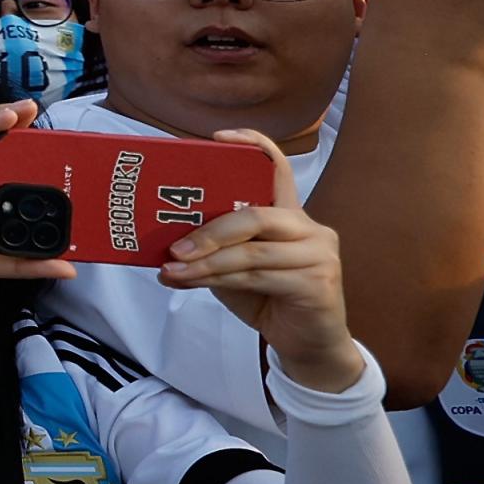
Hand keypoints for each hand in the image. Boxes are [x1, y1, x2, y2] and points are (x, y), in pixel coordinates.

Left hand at [158, 130, 364, 388]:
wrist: (307, 345)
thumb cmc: (268, 298)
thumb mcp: (235, 268)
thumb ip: (214, 249)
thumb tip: (163, 242)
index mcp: (291, 216)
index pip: (278, 169)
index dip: (253, 146)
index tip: (218, 138)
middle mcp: (311, 229)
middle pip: (256, 214)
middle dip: (210, 230)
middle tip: (174, 246)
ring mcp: (319, 256)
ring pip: (252, 251)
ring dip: (206, 262)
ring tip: (173, 269)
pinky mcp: (317, 284)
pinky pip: (257, 277)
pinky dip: (218, 280)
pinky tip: (191, 283)